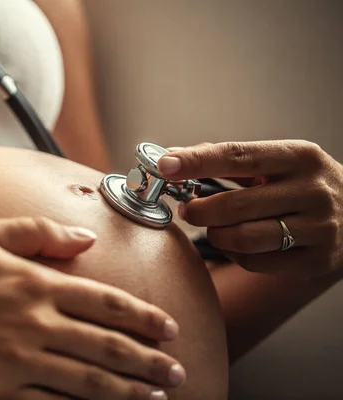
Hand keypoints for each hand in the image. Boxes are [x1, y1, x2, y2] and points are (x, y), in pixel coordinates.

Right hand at [0, 217, 184, 399]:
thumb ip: (38, 232)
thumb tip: (83, 240)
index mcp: (33, 282)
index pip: (104, 302)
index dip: (142, 317)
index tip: (169, 328)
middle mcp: (32, 322)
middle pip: (106, 345)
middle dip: (148, 360)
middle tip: (177, 371)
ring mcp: (15, 361)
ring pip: (87, 380)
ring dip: (128, 390)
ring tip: (155, 396)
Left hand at [159, 140, 342, 277]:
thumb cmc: (299, 183)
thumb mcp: (275, 162)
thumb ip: (226, 158)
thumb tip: (173, 157)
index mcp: (299, 156)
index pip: (237, 156)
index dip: (196, 162)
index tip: (164, 166)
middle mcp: (313, 190)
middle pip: (234, 205)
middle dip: (198, 210)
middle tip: (187, 209)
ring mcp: (319, 227)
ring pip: (243, 238)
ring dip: (215, 234)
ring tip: (214, 227)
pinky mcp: (316, 260)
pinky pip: (255, 262)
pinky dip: (235, 254)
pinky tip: (238, 244)